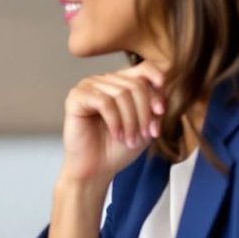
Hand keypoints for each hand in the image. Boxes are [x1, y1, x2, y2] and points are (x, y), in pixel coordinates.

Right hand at [60, 60, 165, 186]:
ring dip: (131, 121)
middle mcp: (104, 81)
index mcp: (121, 83)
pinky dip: (115, 121)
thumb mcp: (146, 125)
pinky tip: (116, 135)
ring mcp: (88, 87)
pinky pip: (104, 102)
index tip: (161, 109)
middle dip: (144, 113)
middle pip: (135, 85)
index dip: (156, 82)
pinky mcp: (76, 97)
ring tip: (130, 139)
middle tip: (145, 135)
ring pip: (121, 94)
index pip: (143, 69)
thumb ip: (155, 106)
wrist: (96, 169)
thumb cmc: (118, 149)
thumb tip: (162, 88)